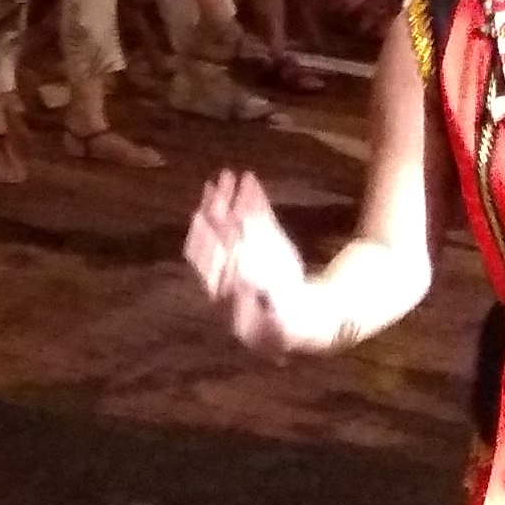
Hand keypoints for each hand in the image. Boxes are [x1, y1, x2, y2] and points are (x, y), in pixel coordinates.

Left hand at [181, 169, 316, 353]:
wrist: (302, 321)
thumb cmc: (282, 329)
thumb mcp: (275, 327)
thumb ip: (259, 308)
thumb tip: (241, 287)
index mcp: (223, 291)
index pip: (210, 264)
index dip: (207, 243)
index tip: (202, 220)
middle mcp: (229, 267)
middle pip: (217, 237)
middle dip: (215, 211)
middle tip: (212, 186)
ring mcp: (246, 252)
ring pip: (233, 223)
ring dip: (230, 199)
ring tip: (229, 174)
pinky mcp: (264, 243)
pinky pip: (257, 218)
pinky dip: (254, 199)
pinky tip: (250, 179)